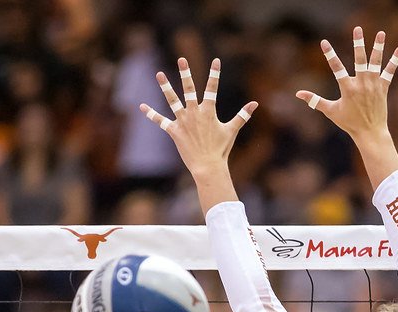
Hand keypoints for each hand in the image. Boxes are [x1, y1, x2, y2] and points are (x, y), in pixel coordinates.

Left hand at [140, 57, 256, 180]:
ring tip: (159, 74)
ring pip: (173, 100)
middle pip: (190, 89)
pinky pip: (160, 121)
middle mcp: (194, 113)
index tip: (216, 60)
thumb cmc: (220, 149)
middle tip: (182, 59)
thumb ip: (242, 115)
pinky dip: (151, 114)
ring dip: (165, 87)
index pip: (213, 88)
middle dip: (186, 73)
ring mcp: (183, 121)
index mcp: (209, 111)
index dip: (215, 74)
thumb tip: (256, 104)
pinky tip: (141, 106)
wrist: (207, 166)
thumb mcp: (231, 130)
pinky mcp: (174, 131)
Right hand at [295, 27, 397, 142]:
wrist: (369, 132)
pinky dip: (395, 60)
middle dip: (358, 44)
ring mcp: (373, 85)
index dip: (329, 54)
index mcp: (347, 89)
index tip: (324, 42)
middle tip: (357, 29)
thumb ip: (315, 100)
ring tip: (381, 32)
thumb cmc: (348, 122)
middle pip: (359, 60)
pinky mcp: (383, 87)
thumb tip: (298, 94)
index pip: (336, 68)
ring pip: (376, 62)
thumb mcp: (330, 111)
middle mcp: (361, 84)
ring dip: (378, 47)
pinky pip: (390, 71)